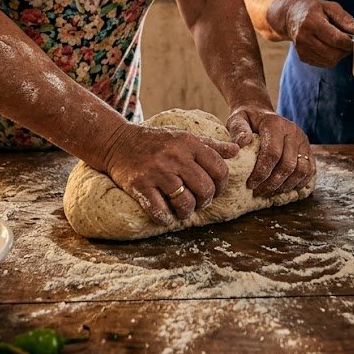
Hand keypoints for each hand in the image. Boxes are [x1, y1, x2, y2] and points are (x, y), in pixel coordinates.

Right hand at [101, 123, 238, 225]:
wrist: (116, 141)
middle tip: (198, 202)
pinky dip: (165, 217)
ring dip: (186, 212)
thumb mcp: (183, 136)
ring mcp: (157, 171)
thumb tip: (237, 150)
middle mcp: (175, 156)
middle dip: (205, 201)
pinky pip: (159, 210)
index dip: (221, 185)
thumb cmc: (155, 140)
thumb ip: (211, 145)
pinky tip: (165, 214)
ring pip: (185, 202)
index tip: (213, 190)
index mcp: (189, 143)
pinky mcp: (140, 185)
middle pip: (205, 189)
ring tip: (182, 209)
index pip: (220, 169)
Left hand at [227, 105, 313, 196]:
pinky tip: (283, 188)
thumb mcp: (237, 119)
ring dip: (286, 185)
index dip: (262, 172)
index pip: (272, 153)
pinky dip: (298, 183)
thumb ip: (238, 129)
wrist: (261, 114)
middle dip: (272, 183)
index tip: (250, 184)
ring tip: (270, 191)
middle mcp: (293, 131)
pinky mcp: (308, 149)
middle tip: (258, 192)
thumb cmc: (248, 120)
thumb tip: (242, 143)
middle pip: (288, 165)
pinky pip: (310, 170)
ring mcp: (303, 141)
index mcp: (275, 124)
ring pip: (302, 170)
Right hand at [279, 0, 353, 66]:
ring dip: (338, 55)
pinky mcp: (302, 57)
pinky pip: (323, 64)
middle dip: (344, 50)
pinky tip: (329, 48)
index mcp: (312, 22)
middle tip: (346, 43)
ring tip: (338, 45)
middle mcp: (304, 37)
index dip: (348, 42)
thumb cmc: (312, 10)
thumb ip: (345, 19)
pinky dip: (330, 59)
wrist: (289, 17)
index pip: (336, 39)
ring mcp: (302, 49)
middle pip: (333, 53)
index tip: (352, 39)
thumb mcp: (329, 6)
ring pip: (329, 61)